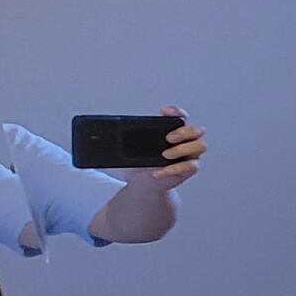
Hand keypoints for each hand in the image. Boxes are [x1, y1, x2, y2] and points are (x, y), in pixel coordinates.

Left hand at [92, 109, 201, 243]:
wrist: (140, 184)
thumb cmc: (137, 164)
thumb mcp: (128, 149)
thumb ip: (121, 139)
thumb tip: (95, 133)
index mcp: (171, 131)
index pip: (181, 116)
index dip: (176, 112)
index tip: (165, 112)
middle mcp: (184, 142)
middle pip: (197, 130)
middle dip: (184, 132)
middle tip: (167, 138)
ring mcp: (189, 156)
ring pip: (200, 146)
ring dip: (183, 150)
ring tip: (165, 155)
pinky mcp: (188, 170)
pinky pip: (191, 167)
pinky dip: (175, 169)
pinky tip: (160, 172)